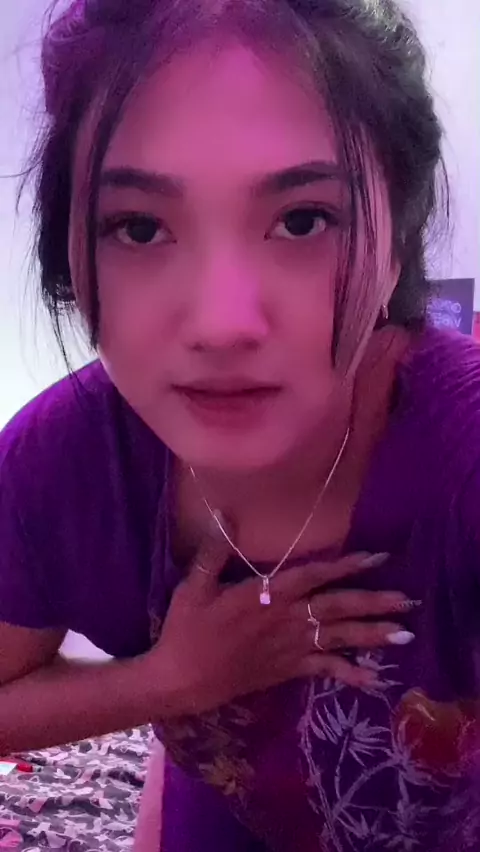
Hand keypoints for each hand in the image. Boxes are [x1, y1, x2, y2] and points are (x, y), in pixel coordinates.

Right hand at [148, 527, 410, 717]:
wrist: (182, 679)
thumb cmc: (186, 629)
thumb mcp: (193, 586)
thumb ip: (214, 551)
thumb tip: (225, 513)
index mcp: (265, 595)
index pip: (313, 576)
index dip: (345, 566)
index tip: (376, 558)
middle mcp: (285, 620)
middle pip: (336, 608)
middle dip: (373, 602)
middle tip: (408, 600)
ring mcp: (289, 648)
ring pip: (337, 639)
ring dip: (371, 635)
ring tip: (403, 634)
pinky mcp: (287, 670)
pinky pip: (323, 671)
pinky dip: (348, 674)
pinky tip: (373, 679)